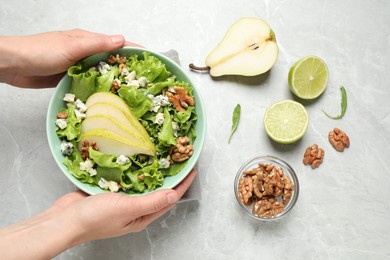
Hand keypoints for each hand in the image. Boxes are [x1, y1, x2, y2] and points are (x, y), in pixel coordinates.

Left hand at [0, 29, 140, 87]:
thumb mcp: (73, 46)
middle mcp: (85, 52)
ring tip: (129, 94)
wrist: (13, 65)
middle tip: (143, 84)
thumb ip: (98, 44)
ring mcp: (77, 66)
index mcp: (87, 40)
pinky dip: (98, 89)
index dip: (134, 51)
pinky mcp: (70, 78)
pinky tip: (106, 99)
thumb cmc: (40, 52)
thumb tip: (123, 40)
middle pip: (111, 60)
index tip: (150, 61)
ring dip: (112, 82)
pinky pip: (89, 84)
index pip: (117, 44)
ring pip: (101, 74)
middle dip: (127, 70)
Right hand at [0, 169, 197, 258]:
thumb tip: (175, 194)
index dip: (183, 183)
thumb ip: (151, 201)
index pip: (170, 198)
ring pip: (143, 183)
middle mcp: (135, 209)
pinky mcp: (110, 192)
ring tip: (163, 156)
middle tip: (179, 158)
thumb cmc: (95, 218)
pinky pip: (127, 179)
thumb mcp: (127, 209)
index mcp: (142, 217)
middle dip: (171, 176)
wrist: (64, 220)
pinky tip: (136, 159)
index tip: (193, 167)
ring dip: (153, 171)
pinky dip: (134, 169)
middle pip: (159, 190)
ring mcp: (122, 200)